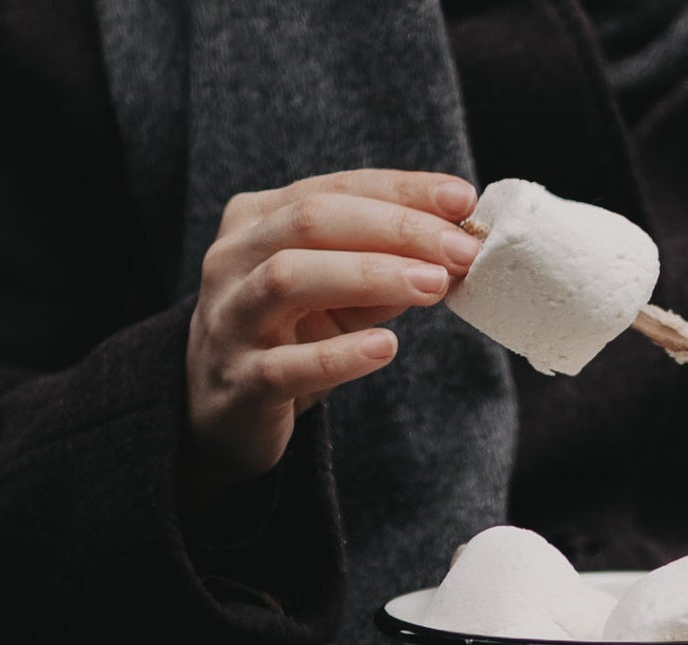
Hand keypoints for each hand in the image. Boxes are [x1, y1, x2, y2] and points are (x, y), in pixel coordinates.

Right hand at [185, 169, 480, 506]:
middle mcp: (234, 259)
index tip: (463, 201)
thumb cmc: (292, 337)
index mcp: (257, 221)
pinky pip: (287, 364)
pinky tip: (385, 348)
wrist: (224, 412)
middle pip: (311, 222)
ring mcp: (231, 319)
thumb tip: (454, 249)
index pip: (336, 190)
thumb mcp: (340, 294)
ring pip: (289, 278)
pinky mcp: (241, 381)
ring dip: (369, 276)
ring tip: (433, 285)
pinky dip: (340, 355)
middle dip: (395, 229)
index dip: (402, 192)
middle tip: (460, 251)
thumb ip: (386, 267)